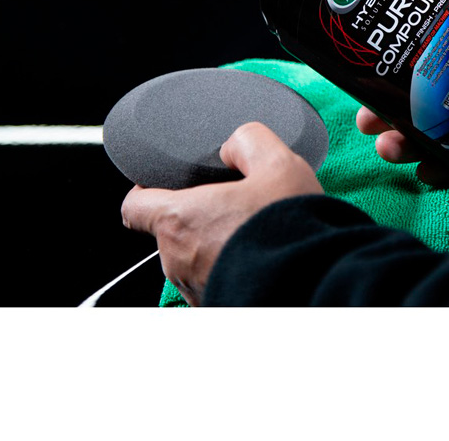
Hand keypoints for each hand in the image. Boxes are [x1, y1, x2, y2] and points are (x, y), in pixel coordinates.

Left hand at [121, 122, 322, 305]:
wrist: (315, 282)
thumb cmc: (288, 227)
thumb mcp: (277, 162)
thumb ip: (246, 141)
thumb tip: (234, 146)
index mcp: (179, 219)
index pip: (133, 206)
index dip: (146, 190)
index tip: (168, 185)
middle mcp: (177, 261)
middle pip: (170, 231)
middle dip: (198, 217)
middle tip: (234, 206)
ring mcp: (195, 291)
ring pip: (193, 259)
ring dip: (215, 246)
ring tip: (253, 234)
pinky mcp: (217, 307)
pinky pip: (214, 282)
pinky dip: (231, 269)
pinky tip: (261, 259)